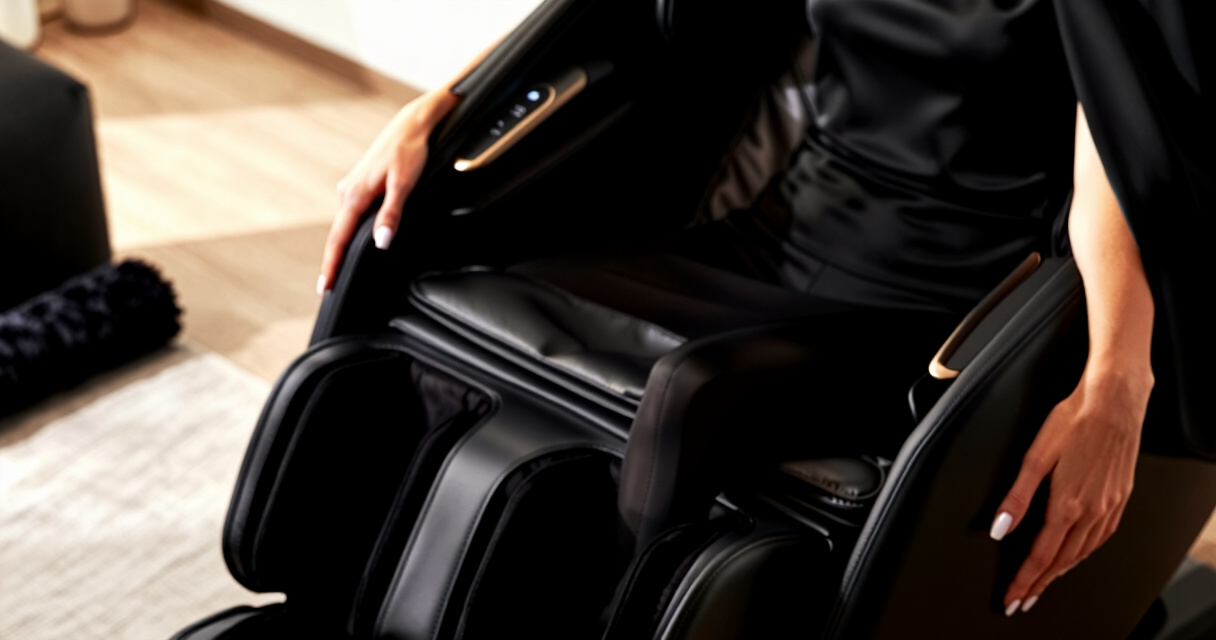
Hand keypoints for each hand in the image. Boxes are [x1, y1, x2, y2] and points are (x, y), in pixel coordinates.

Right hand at [318, 90, 457, 293]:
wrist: (411, 125)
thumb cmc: (409, 150)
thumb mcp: (404, 184)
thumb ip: (392, 214)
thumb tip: (381, 242)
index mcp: (355, 195)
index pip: (338, 239)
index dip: (332, 265)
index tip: (325, 287)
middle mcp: (347, 192)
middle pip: (336, 236)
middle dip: (332, 262)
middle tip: (327, 288)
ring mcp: (351, 188)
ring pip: (343, 225)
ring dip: (339, 248)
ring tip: (337, 271)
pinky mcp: (359, 186)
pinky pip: (350, 216)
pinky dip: (348, 233)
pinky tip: (352, 243)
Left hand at [989, 365, 1150, 615]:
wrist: (1115, 402)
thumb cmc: (1074, 421)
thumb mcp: (1036, 457)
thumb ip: (1016, 497)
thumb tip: (999, 527)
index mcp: (1068, 503)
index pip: (1041, 555)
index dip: (1025, 580)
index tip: (1012, 597)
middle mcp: (1092, 510)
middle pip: (1062, 561)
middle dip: (1040, 583)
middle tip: (1023, 600)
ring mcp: (1109, 505)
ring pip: (1083, 552)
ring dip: (1062, 572)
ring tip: (1045, 584)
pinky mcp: (1120, 497)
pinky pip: (1102, 538)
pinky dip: (1085, 553)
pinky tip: (1079, 554)